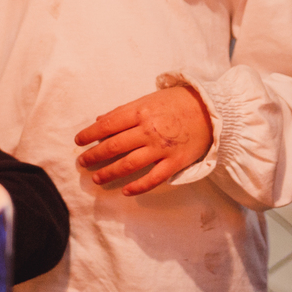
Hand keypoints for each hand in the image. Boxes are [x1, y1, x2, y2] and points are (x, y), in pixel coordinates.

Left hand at [75, 85, 212, 195]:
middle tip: (82, 162)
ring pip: (129, 164)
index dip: (89, 134)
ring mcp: (161, 148)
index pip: (107, 125)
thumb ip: (124, 111)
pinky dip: (138, 187)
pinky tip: (126, 191)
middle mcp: (148, 131)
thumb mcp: (148, 100)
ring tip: (97, 178)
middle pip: (114, 146)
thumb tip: (100, 120)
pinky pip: (153, 178)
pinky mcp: (175, 162)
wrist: (212, 112)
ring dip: (110, 172)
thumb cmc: (177, 102)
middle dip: (94, 155)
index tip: (78, 141)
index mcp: (139, 112)